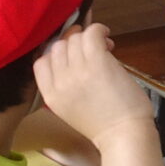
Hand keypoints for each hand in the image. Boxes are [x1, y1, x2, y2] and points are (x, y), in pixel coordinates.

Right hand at [33, 24, 154, 152]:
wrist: (123, 136)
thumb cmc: (103, 125)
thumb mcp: (70, 109)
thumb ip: (64, 86)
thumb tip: (72, 58)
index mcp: (50, 95)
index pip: (41, 62)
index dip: (56, 54)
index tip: (72, 56)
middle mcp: (60, 81)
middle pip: (58, 47)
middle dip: (74, 44)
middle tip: (92, 51)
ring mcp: (77, 70)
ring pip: (74, 39)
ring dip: (89, 37)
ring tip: (104, 46)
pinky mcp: (97, 62)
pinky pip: (91, 33)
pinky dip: (99, 30)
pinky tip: (107, 37)